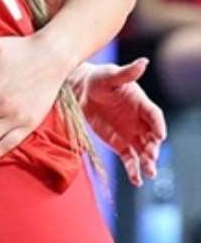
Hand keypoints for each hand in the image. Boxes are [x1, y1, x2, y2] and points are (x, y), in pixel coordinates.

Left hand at [71, 58, 165, 185]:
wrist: (81, 90)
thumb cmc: (99, 79)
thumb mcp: (111, 75)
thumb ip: (126, 73)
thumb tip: (144, 62)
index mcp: (142, 104)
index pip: (154, 116)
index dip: (158, 125)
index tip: (160, 135)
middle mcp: (140, 121)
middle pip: (152, 137)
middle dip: (154, 148)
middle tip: (152, 157)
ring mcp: (131, 134)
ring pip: (143, 151)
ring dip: (147, 162)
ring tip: (150, 173)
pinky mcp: (119, 143)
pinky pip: (129, 159)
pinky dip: (133, 170)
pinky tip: (137, 181)